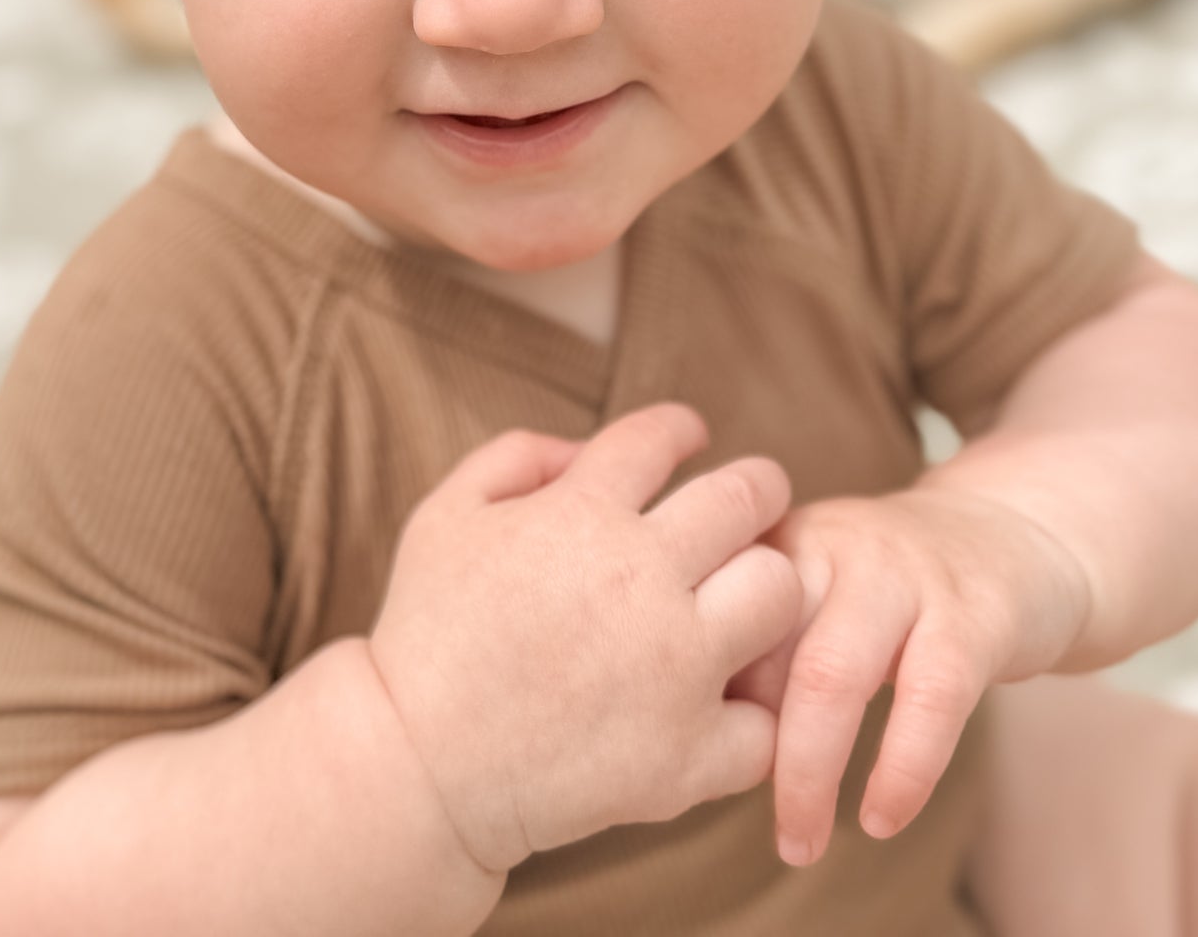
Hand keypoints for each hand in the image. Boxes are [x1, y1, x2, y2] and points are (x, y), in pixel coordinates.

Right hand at [366, 403, 802, 874]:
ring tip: (745, 597)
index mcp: (579, 512)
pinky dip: (751, 713)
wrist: (416, 770)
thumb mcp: (445, 513)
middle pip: (749, 497)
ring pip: (781, 592)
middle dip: (758, 487)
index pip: (662, 435)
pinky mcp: (685, 756)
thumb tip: (587, 450)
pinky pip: (766, 721)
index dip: (682, 427)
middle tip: (753, 501)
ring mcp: (672, 669)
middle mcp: (639, 579)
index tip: (690, 436)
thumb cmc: (426, 632)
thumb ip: (516, 456)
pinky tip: (725, 702)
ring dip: (767, 586)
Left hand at [725, 486, 1093, 866]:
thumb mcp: (819, 591)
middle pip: (759, 641)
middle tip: (736, 818)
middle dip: (740, 744)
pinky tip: (883, 817)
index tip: (692, 762)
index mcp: (781, 540)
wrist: (1013, 532)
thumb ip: (764, 643)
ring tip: (801, 842)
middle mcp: (831, 544)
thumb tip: (700, 738)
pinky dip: (903, 768)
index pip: (713, 618)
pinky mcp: (972, 612)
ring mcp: (901, 573)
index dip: (698, 698)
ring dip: (807, 771)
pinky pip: (932, 697)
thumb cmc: (894, 589)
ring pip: (832, 672)